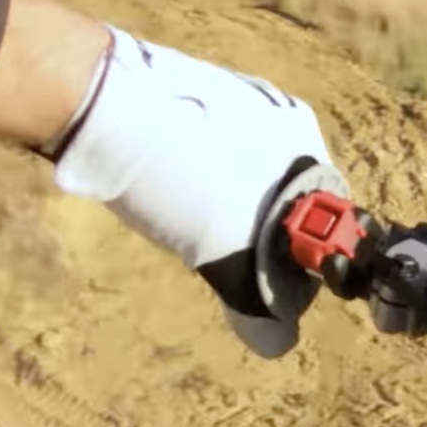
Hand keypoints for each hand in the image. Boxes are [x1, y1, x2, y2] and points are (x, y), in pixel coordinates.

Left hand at [53, 28, 340, 357]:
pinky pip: (217, 137)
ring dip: (228, 192)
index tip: (263, 275)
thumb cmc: (177, 181)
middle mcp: (292, 119)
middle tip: (216, 243)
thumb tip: (277, 343)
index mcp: (312, 153)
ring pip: (251, 164)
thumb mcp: (223, 259)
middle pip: (288, 192)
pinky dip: (200, 160)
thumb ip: (257, 303)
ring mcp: (248, 95)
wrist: (102, 105)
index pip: (324, 222)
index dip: (298, 256)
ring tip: (182, 207)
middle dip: (260, 223)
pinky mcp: (206, 83)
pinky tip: (165, 174)